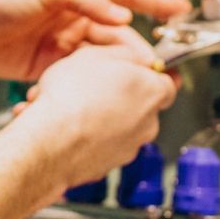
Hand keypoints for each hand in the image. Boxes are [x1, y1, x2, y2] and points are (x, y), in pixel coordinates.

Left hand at [0, 0, 188, 82]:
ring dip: (113, 71)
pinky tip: (93, 93)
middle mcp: (71, 12)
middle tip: (153, 68)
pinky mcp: (44, 64)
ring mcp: (58, 39)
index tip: (181, 10)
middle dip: (135, 51)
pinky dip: (85, 84)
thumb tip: (119, 15)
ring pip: (99, 57)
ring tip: (128, 85)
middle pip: (115, 32)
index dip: (154, 2)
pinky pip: (75, 75)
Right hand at [0, 43, 177, 218]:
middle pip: (141, 104)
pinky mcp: (108, 165)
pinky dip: (87, 136)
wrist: (50, 140)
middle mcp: (147, 123)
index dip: (152, 74)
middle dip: (118, 95)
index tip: (140, 70)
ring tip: (68, 105)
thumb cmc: (72, 97)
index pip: (169, 82)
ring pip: (117, 126)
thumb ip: (124, 53)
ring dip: (98, 115)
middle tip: (93, 85)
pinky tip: (63, 125)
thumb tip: (133, 56)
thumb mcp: (96, 53)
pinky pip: (100, 145)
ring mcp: (129, 147)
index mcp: (152, 91)